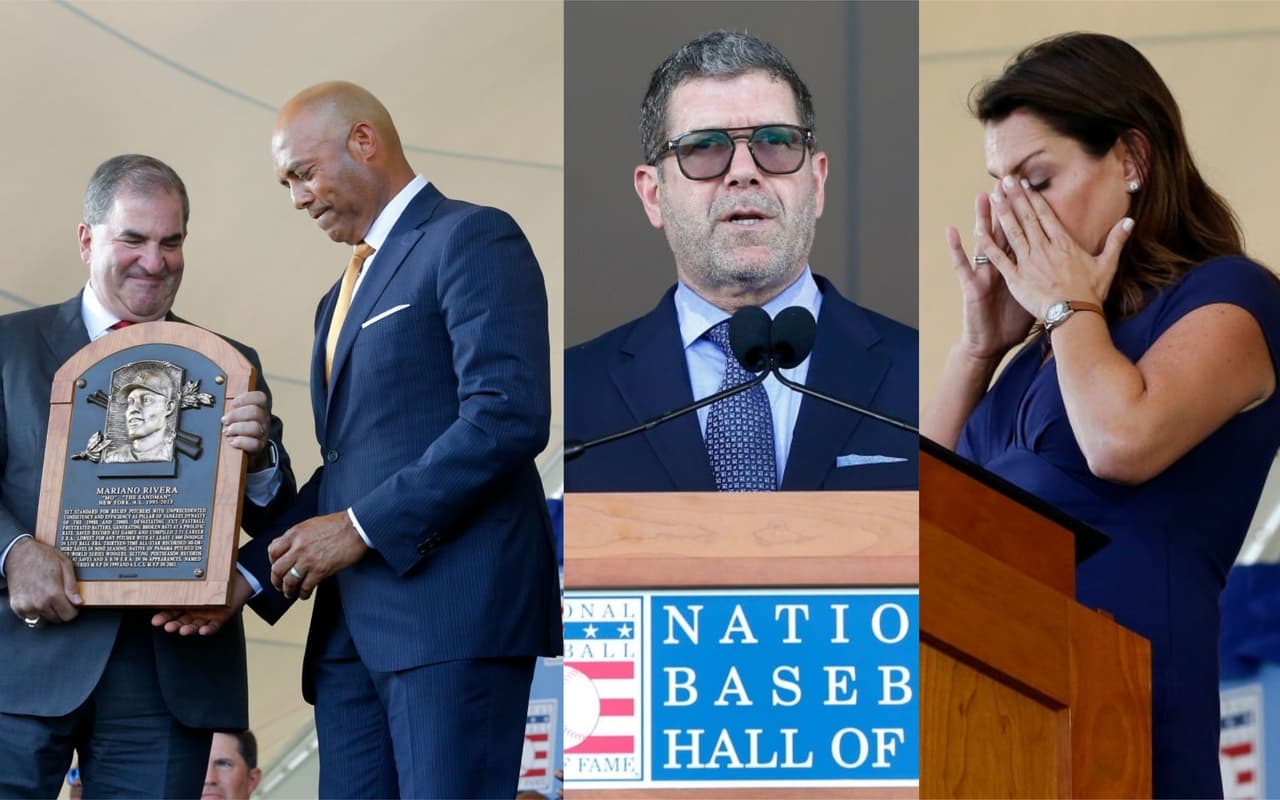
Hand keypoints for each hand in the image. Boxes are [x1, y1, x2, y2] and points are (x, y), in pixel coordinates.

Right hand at [6, 537, 80, 624]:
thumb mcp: (65, 565)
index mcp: (53, 593)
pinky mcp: (17, 608)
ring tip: (46, 596)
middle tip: (58, 597)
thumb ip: (72, 586)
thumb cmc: (42, 557)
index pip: (68, 616)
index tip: (72, 604)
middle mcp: (39, 603)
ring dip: (48, 611)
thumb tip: (78, 602)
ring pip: (44, 619)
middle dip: (61, 610)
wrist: (18, 554)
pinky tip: (36, 598)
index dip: (73, 610)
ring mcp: (26, 607)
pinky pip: (30, 618)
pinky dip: (34, 611)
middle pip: (57, 619)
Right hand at [151, 571, 253, 635]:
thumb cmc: (218, 575)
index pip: (172, 611)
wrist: (240, 577)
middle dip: (173, 624)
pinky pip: (213, 626)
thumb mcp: (200, 575)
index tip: (155, 621)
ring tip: (181, 630)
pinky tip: (202, 631)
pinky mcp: (220, 618)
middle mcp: (195, 611)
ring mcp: (207, 615)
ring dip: (188, 629)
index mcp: (186, 602)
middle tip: (166, 627)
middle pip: (181, 621)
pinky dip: (207, 629)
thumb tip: (170, 566)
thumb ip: (187, 576)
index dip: (163, 617)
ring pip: (195, 626)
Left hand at [222, 391, 271, 470]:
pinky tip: (232, 441)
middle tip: (225, 420)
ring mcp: (263, 433)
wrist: (247, 449)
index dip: (246, 398)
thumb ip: (234, 408)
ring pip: (254, 427)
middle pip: (255, 412)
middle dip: (236, 415)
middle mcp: (264, 420)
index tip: (233, 403)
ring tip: (227, 431)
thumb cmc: (239, 429)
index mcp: (260, 409)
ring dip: (237, 428)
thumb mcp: (238, 416)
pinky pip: (253, 443)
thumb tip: (221, 399)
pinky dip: (240, 441)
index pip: (260, 398)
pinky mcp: (260, 446)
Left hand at [267, 511, 367, 600]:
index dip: (272, 561)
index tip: (276, 567)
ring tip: (290, 593)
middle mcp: (298, 547)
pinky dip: (303, 593)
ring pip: (289, 581)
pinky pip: (306, 587)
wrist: (356, 528)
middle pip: (277, 569)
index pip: (273, 550)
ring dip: (288, 590)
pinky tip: (305, 594)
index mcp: (295, 534)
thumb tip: (293, 547)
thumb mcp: (312, 524)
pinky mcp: (320, 570)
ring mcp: (308, 560)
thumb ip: (299, 536)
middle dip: (276, 581)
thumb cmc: (339, 524)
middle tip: (279, 585)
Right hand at [946, 190, 1033, 359]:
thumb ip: (1049, 278)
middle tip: (1007, 181)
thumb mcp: (1034, 296)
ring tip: (982, 197)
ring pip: (983, 241)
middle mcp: (1000, 265)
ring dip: (982, 219)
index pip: (1024, 233)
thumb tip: (1069, 266)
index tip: (1032, 189)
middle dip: (1006, 206)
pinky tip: (951, 231)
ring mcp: (984, 273)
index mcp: (1018, 265)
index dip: (1027, 211)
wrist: (991, 342)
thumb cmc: (1012, 322)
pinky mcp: (971, 285)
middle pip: (1004, 230)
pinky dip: (956, 248)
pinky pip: (962, 264)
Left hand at [985, 175, 1131, 319]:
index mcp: (1063, 243)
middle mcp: (1044, 248)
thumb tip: (1129, 221)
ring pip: (1012, 232)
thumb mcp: (1107, 264)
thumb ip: (1116, 241)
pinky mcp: (1016, 277)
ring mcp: (1028, 262)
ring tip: (993, 195)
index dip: (1033, 197)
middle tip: (1004, 179)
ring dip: (1002, 212)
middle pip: (1027, 217)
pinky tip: (978, 230)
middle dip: (1015, 197)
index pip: (1045, 214)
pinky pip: (999, 258)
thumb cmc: (1091, 292)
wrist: (1075, 315)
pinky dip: (989, 244)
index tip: (1024, 183)